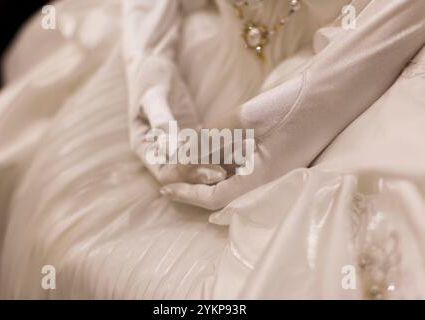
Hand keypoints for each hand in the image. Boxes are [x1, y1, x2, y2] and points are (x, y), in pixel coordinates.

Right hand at [129, 72, 226, 184]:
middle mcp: (159, 152)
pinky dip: (217, 153)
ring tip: (237, 166)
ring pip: (194, 167)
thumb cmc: (150, 77)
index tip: (212, 172)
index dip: (188, 177)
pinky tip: (237, 151)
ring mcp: (175, 146)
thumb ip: (161, 119)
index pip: (165, 174)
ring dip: (212, 168)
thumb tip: (169, 148)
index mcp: (144, 147)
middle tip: (228, 173)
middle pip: (181, 177)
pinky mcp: (189, 138)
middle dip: (203, 176)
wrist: (155, 64)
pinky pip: (203, 152)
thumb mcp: (154, 95)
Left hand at [160, 0, 424, 209]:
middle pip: (220, 192)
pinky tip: (212, 149)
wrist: (330, 92)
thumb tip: (175, 162)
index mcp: (261, 181)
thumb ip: (206, 144)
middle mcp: (267, 184)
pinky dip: (223, 162)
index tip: (164, 187)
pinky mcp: (274, 161)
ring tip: (188, 157)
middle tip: (173, 167)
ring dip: (208, 170)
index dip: (187, 193)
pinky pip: (242, 168)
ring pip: (230, 180)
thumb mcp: (239, 123)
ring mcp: (272, 173)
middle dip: (194, 181)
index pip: (214, 199)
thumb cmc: (288, 107)